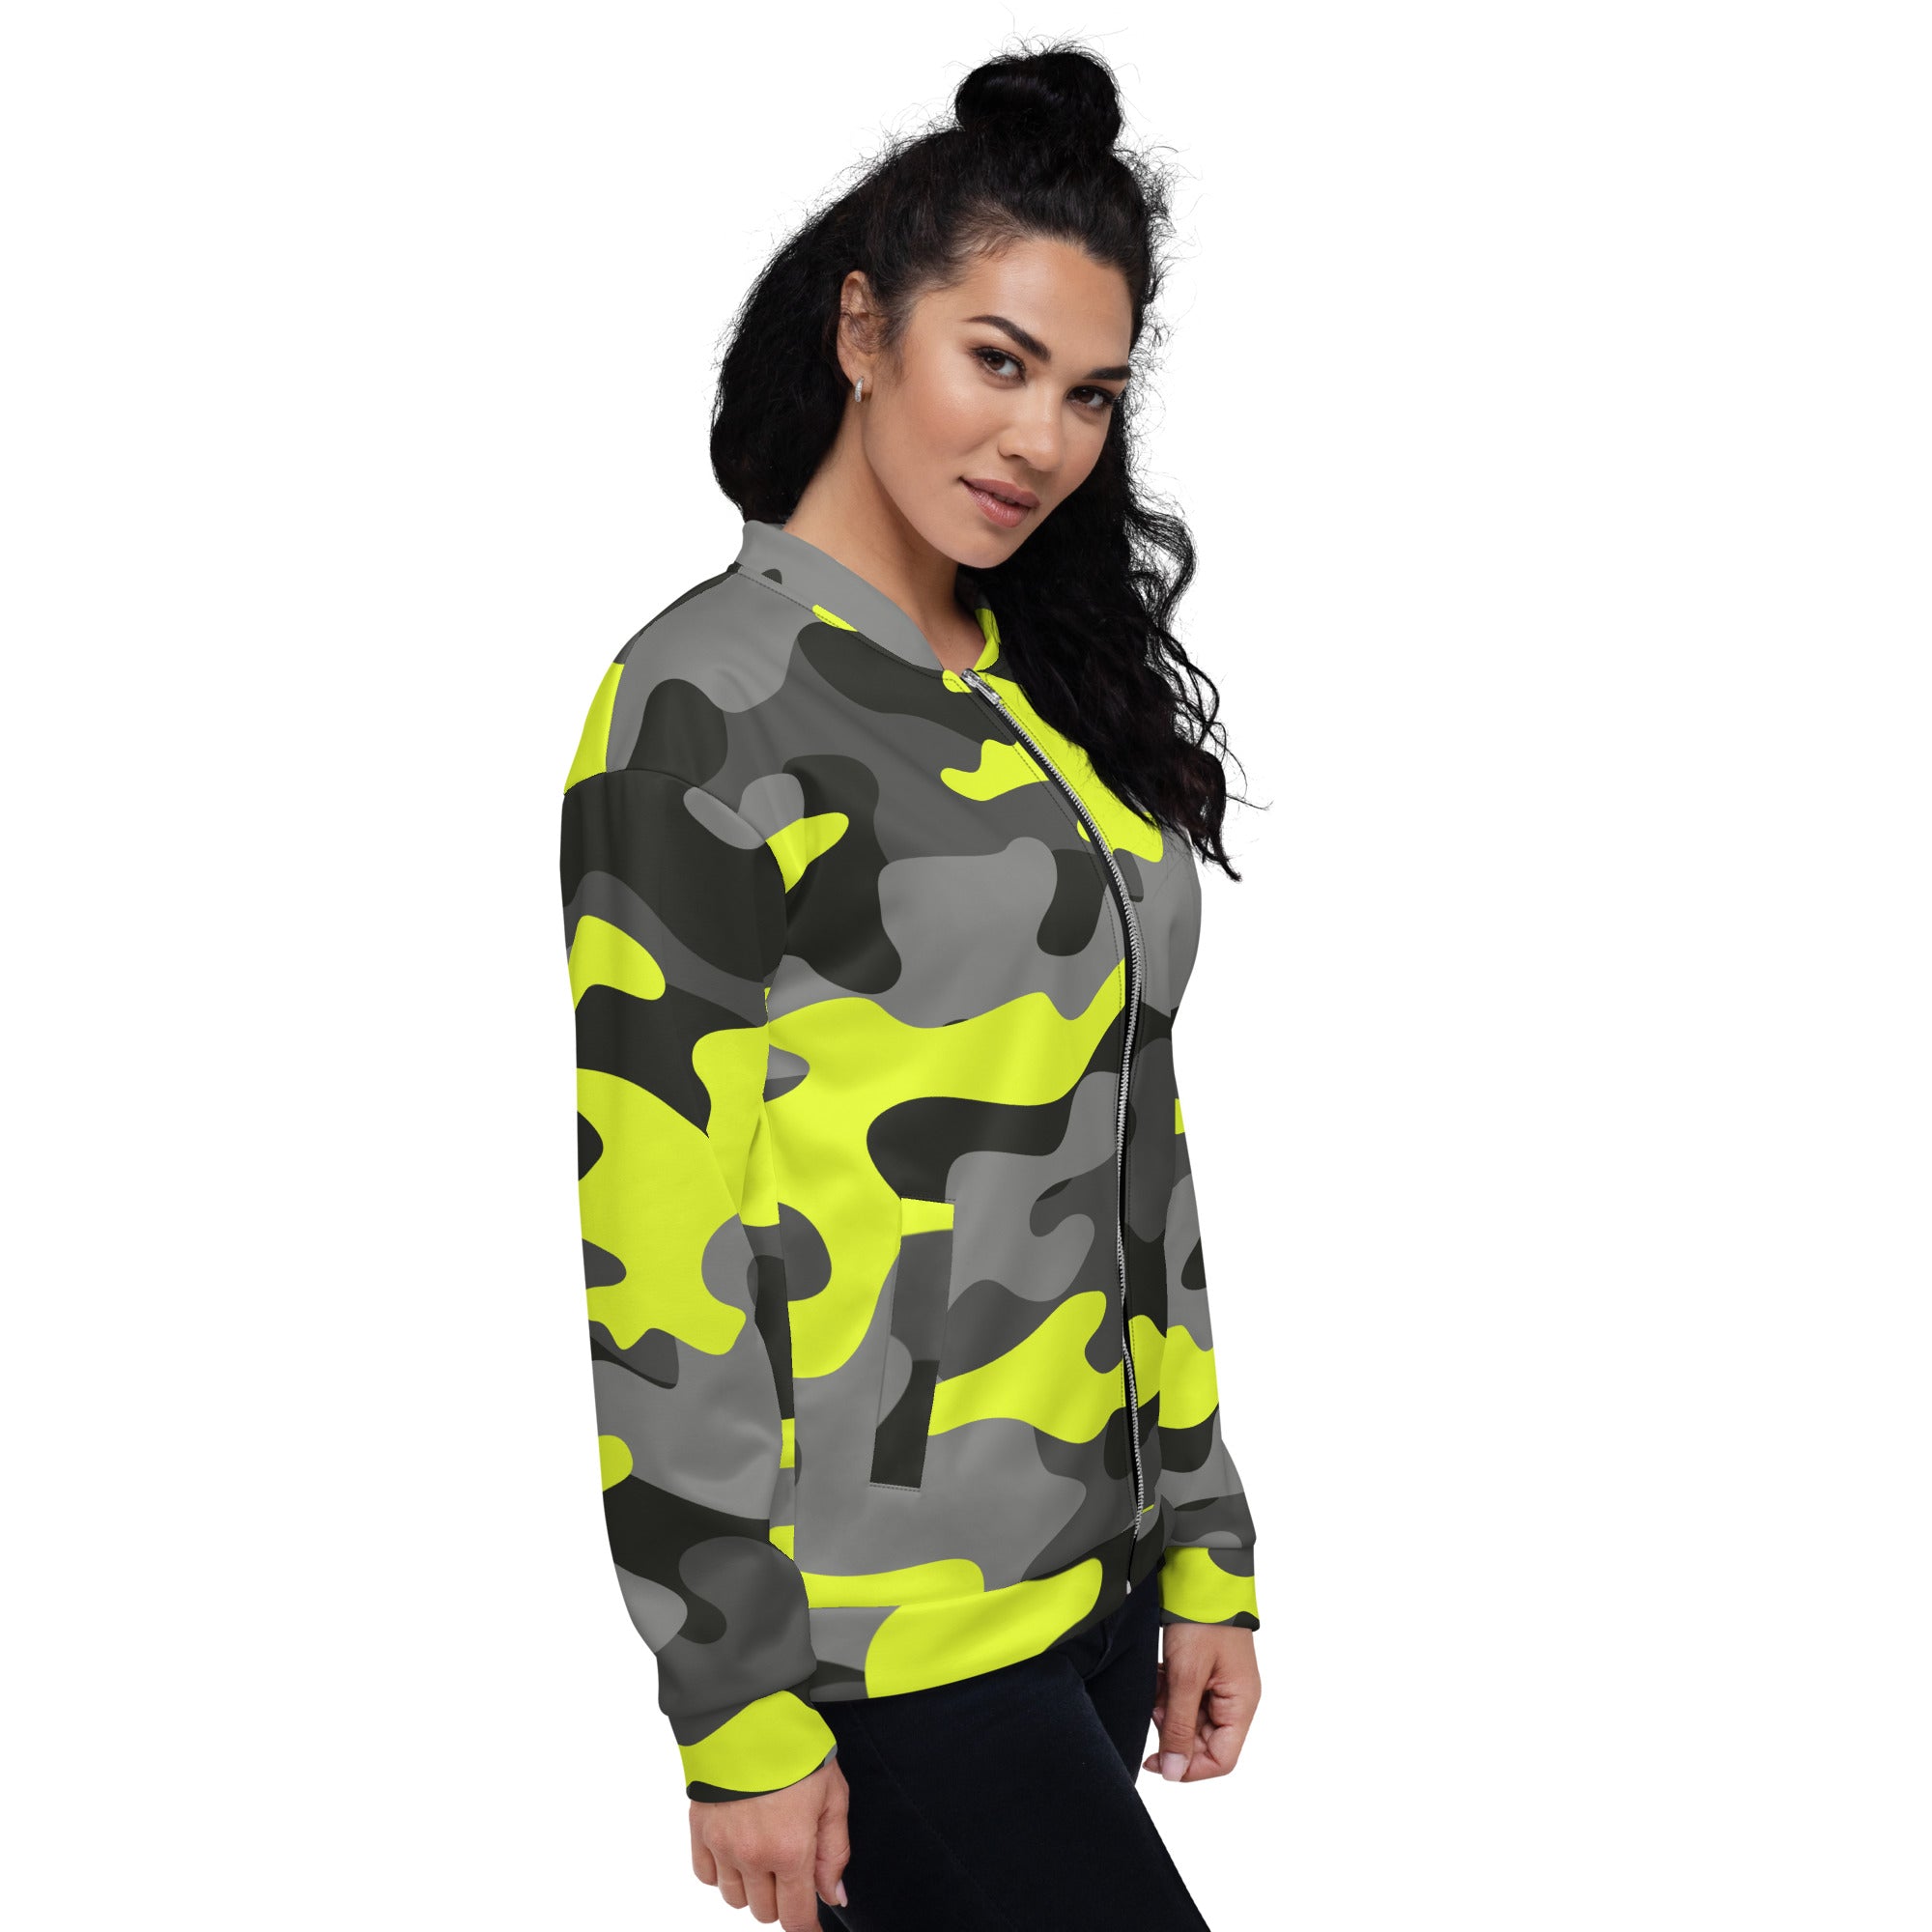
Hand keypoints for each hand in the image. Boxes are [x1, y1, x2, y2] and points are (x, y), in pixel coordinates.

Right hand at [689, 1757, 850, 1928]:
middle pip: (765, 1912)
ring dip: (752, 1886)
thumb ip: (835, 1852)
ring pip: (735, 1899)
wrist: (750, 1712)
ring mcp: (721, 1845)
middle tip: (792, 1866)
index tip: (811, 1926)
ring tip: (764, 1851)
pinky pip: (706, 1876)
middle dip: (783, 1898)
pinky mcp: (698, 1830)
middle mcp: (752, 1856)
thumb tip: (833, 1897)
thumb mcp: (834, 1795)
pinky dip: (722, 1872)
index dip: (806, 1928)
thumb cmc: (797, 1749)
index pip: (796, 1917)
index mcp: (791, 1849)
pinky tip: (737, 1847)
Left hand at [1144, 1622, 1259, 1781]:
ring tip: (1158, 1683)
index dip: (1189, 1766)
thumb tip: (1175, 1773)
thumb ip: (1179, 1726)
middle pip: (1204, 1741)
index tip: (1157, 1760)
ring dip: (1167, 1709)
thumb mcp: (1185, 1676)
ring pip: (1189, 1720)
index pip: (1221, 1760)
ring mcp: (1219, 1686)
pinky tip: (1159, 1674)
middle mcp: (1235, 1700)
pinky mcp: (1203, 1673)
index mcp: (1241, 1704)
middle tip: (1154, 1707)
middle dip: (1173, 1730)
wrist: (1198, 1575)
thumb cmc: (1201, 1622)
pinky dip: (1166, 1692)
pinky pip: (1184, 1698)